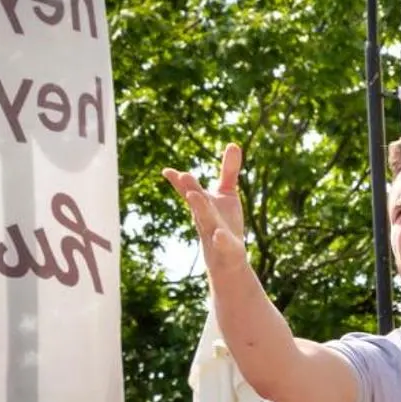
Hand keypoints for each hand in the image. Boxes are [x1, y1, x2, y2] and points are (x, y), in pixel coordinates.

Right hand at [161, 144, 247, 269]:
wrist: (226, 258)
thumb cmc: (223, 222)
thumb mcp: (226, 194)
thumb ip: (229, 170)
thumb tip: (233, 143)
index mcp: (203, 203)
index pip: (189, 190)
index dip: (179, 181)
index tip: (167, 170)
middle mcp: (205, 216)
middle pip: (197, 202)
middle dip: (190, 189)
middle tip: (183, 175)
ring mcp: (214, 233)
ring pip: (206, 220)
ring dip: (200, 208)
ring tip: (194, 195)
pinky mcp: (227, 248)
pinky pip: (223, 244)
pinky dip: (220, 239)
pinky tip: (219, 234)